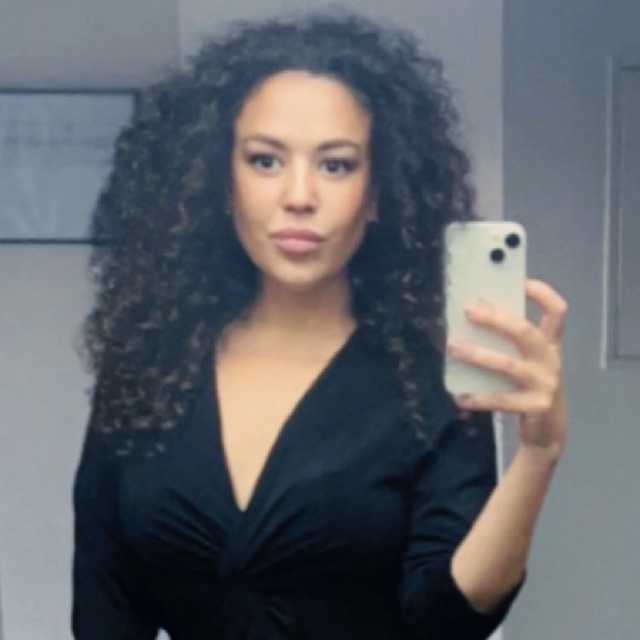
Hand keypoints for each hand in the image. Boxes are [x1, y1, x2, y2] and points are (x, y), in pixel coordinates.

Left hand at [446, 278, 568, 460]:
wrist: (549, 433)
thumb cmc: (529, 388)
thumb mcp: (527, 362)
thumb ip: (508, 343)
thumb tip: (469, 319)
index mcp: (550, 344)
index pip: (557, 311)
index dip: (542, 294)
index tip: (520, 282)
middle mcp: (551, 359)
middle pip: (526, 332)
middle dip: (496, 319)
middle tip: (468, 310)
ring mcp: (546, 383)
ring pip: (508, 365)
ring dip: (478, 355)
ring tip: (454, 347)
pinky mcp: (537, 406)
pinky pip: (502, 399)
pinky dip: (479, 397)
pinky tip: (460, 396)